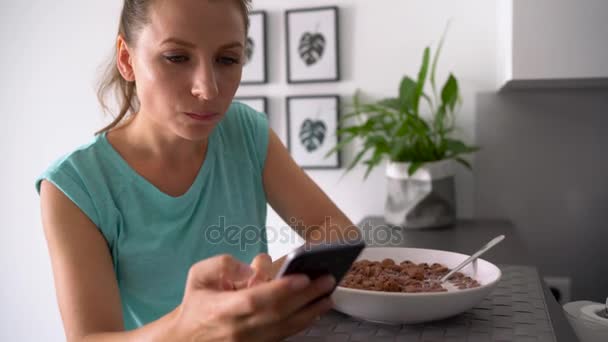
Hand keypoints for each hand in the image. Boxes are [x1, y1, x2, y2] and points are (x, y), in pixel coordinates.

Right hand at [172, 254, 334, 340]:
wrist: (187, 338)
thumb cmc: (197, 303)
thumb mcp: (200, 274)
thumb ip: (224, 265)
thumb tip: (252, 267)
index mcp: (224, 309)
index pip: (257, 300)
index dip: (282, 289)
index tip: (303, 277)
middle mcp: (240, 328)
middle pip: (279, 313)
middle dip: (307, 296)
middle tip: (327, 280)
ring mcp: (251, 341)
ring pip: (286, 327)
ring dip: (311, 312)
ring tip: (328, 296)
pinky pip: (284, 335)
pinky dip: (302, 323)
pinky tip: (316, 311)